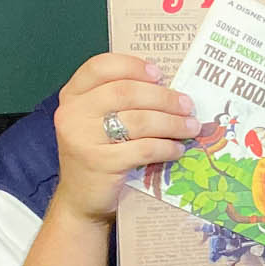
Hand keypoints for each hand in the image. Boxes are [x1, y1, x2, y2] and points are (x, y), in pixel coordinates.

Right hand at [49, 53, 195, 223]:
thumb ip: (119, 101)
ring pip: (139, 120)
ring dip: (172, 123)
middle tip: (188, 105)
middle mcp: (72, 113)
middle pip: (126, 92)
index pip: (100, 66)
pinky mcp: (100, 163)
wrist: (81, 199)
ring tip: (191, 127)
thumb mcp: (98, 122)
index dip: (133, 66)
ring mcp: (83, 139)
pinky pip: (144, 149)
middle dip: (164, 97)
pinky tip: (177, 149)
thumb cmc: (99, 154)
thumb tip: (168, 86)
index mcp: (73, 95)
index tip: (159, 73)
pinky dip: (166, 147)